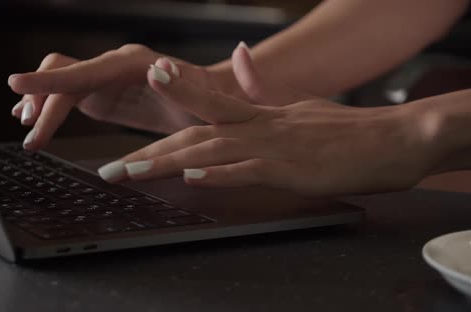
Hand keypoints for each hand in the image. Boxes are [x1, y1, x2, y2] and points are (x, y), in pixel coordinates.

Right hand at [8, 44, 229, 149]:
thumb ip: (180, 82)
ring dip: (41, 105)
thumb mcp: (200, 95)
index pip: (83, 69)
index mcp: (131, 63)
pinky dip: (48, 107)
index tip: (16, 84)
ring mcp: (105, 80)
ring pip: (60, 84)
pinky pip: (67, 95)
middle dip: (42, 101)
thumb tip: (159, 68)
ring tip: (28, 130)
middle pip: (63, 76)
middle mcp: (112, 66)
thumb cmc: (209, 99)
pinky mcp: (103, 95)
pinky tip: (32, 119)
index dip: (48, 79)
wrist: (211, 101)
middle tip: (31, 134)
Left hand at [98, 57, 438, 196]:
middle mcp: (259, 126)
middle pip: (195, 132)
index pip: (208, 99)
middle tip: (113, 164)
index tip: (147, 77)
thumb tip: (237, 59)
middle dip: (150, 149)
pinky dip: (220, 174)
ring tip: (133, 171)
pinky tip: (194, 177)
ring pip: (212, 151)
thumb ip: (261, 87)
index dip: (175, 87)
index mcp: (259, 113)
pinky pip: (249, 171)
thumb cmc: (344, 129)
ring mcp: (273, 147)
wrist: (392, 140)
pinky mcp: (292, 170)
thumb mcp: (297, 105)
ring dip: (169, 161)